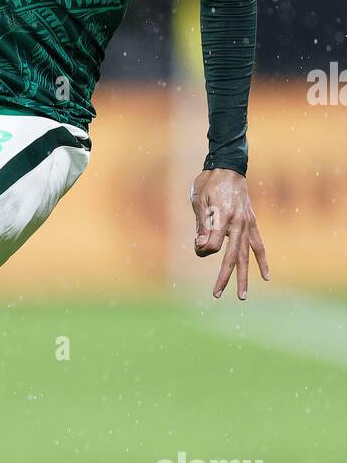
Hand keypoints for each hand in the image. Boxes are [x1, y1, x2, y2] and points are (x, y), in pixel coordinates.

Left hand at [190, 168, 268, 299]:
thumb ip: (201, 226)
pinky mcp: (252, 223)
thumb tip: (202, 249)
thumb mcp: (198, 201)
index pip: (213, 245)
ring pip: (246, 256)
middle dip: (224, 277)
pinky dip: (262, 261)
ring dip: (244, 276)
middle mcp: (238, 223)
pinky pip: (259, 245)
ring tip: (242, 295)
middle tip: (217, 295)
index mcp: (223, 217)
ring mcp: (248, 224)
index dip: (202, 248)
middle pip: (231, 256)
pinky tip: (265, 276)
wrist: (228, 167)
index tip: (197, 243)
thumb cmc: (208, 183)